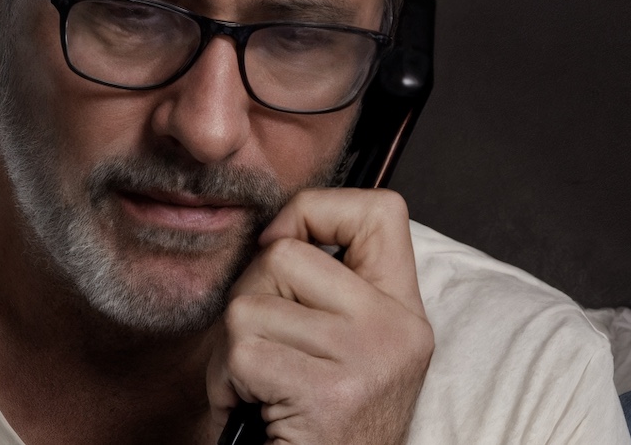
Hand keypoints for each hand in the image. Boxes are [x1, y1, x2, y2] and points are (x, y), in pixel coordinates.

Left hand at [204, 188, 434, 444]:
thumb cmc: (313, 421)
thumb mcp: (339, 346)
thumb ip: (323, 287)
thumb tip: (270, 229)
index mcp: (402, 311)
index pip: (380, 209)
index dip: (314, 211)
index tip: (281, 244)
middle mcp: (395, 329)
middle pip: (283, 253)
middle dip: (250, 300)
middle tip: (265, 355)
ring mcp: (367, 358)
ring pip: (248, 305)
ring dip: (233, 351)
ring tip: (261, 387)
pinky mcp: (328, 391)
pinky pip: (241, 353)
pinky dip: (227, 383)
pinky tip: (255, 408)